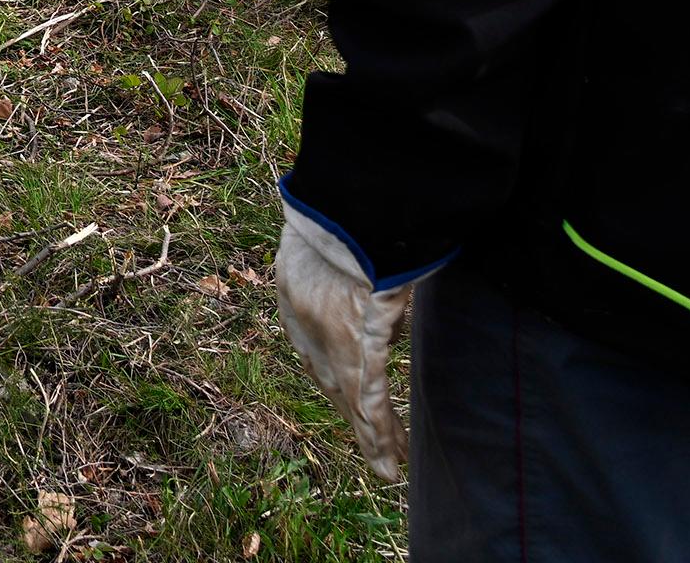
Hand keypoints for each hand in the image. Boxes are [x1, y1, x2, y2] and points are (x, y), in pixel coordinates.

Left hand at [277, 197, 413, 481]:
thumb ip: (354, 284)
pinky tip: (386, 460)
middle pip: (341, 391)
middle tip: (377, 456)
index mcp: (302, 315)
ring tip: (387, 466)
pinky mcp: (360, 353)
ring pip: (358, 406)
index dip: (341, 387)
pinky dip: (380, 433)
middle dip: (360, 423)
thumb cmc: (332, 229)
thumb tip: (384, 309)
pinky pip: (372, 402)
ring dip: (374, 438)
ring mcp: (336, 349)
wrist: (331, 222)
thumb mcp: (332, 258)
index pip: (324, 360)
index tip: (352, 406)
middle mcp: (314, 340)